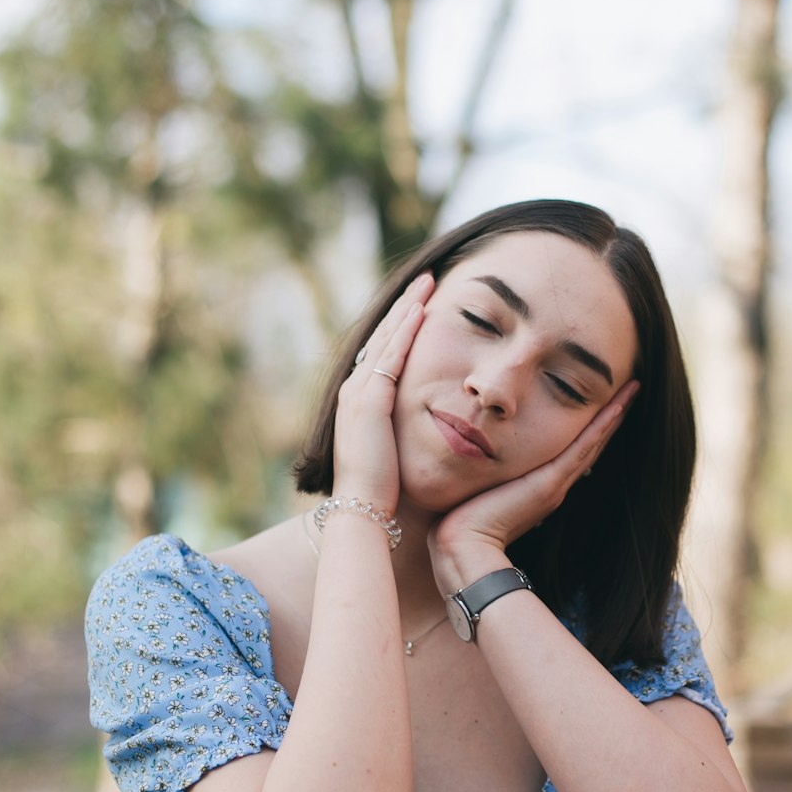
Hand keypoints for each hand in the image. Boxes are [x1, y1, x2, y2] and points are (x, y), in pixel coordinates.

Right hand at [332, 272, 433, 513]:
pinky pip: (390, 356)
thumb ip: (410, 430)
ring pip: (386, 339)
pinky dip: (406, 331)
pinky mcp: (368, 401)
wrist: (362, 511)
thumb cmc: (387, 492)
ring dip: (407, 308)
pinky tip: (422, 311)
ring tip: (426, 283)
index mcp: (361, 403)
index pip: (384, 353)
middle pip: (383, 337)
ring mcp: (358, 394)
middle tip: (426, 281)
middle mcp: (354, 391)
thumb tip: (437, 425)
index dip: (403, 327)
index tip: (422, 305)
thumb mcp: (399, 451)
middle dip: (405, 307)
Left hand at [428, 379, 639, 594]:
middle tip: (630, 388)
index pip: (571, 449)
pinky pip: (582, 449)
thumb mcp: (479, 488)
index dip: (590, 426)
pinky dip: (601, 428)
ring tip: (632, 389)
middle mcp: (554, 484)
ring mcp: (555, 484)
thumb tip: (478, 460)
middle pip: (590, 442)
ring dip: (613, 414)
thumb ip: (487, 475)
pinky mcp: (550, 484)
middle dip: (610, 415)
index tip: (604, 402)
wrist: (463, 546)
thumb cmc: (461, 520)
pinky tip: (616, 407)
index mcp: (540, 486)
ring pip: (592, 441)